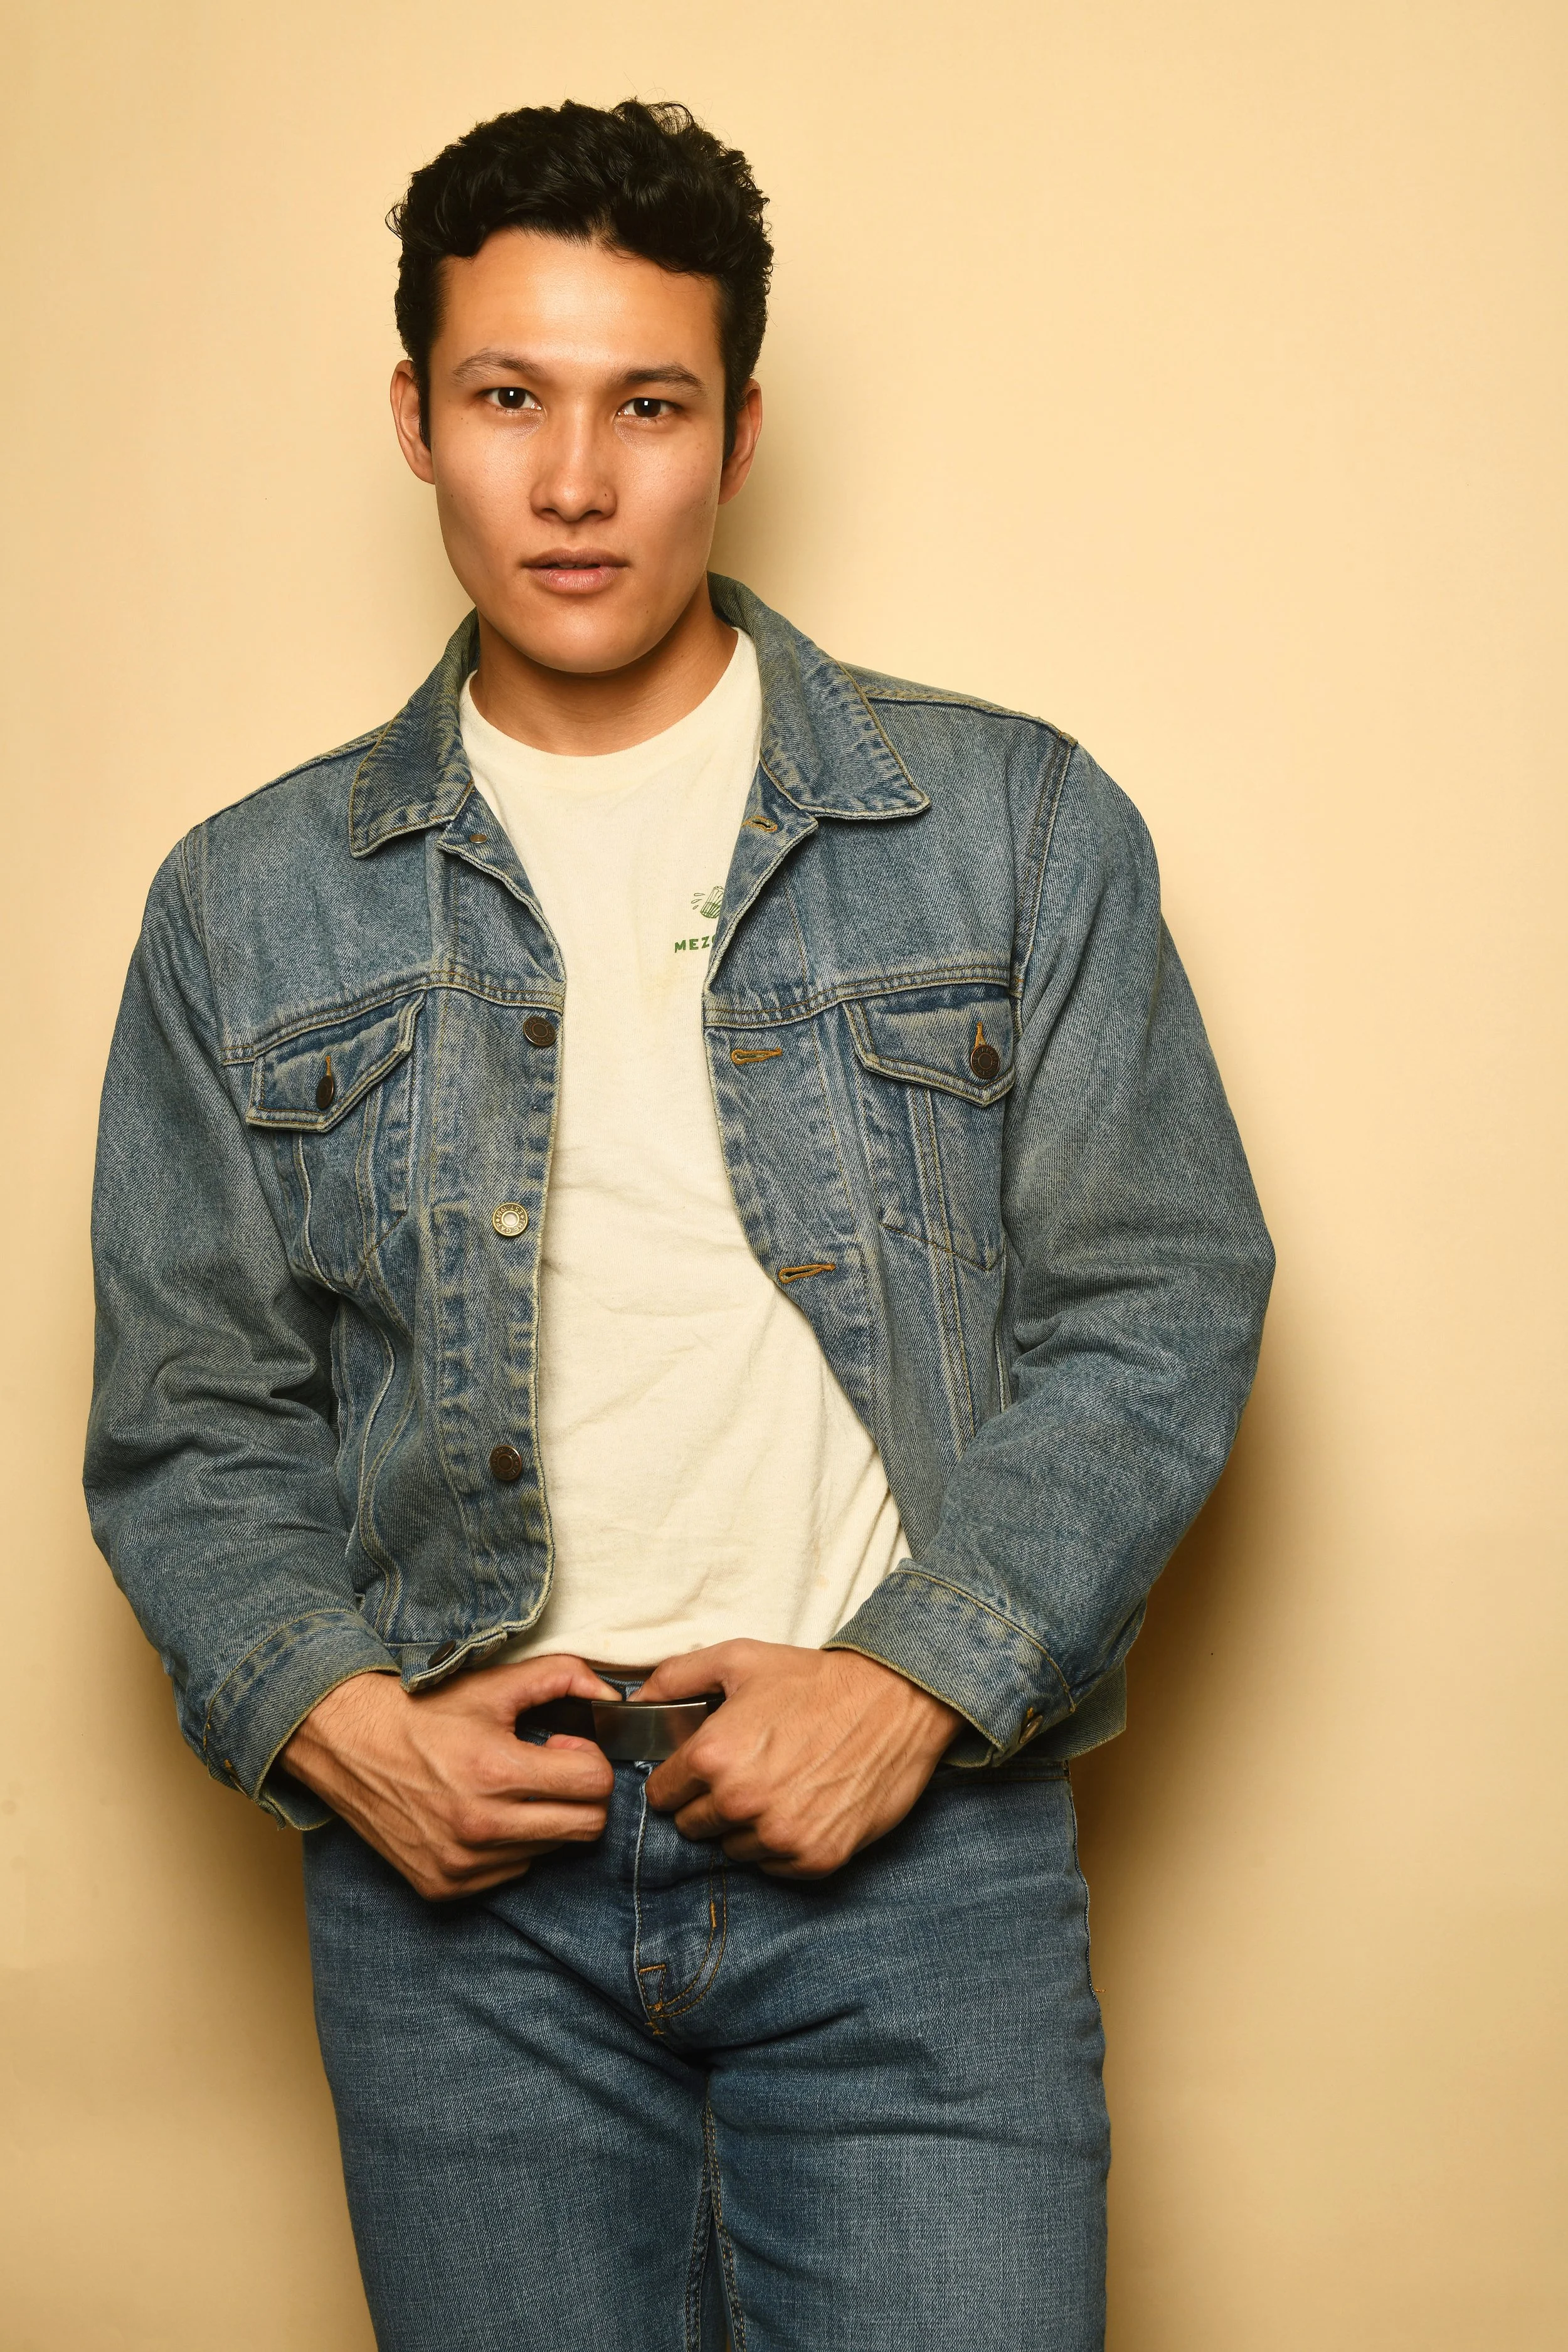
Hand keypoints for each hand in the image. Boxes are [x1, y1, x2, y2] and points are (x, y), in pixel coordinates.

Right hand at [279, 1654, 618, 1900]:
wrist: (349, 1744)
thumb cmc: (423, 1713)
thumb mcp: (495, 1684)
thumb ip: (564, 1677)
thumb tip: (613, 1697)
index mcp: (495, 1773)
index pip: (595, 1786)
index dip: (590, 1759)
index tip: (565, 1746)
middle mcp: (480, 1827)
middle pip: (585, 1827)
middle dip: (582, 1794)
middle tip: (550, 1768)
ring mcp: (461, 1865)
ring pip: (550, 1852)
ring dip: (544, 1819)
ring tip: (509, 1788)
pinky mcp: (443, 1887)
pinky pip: (510, 1872)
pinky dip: (510, 1845)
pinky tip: (483, 1813)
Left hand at [639, 1641, 961, 1878]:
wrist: (894, 1703)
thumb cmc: (814, 1680)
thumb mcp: (738, 1659)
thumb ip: (674, 1678)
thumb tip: (632, 1702)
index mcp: (713, 1757)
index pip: (662, 1795)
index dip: (678, 1779)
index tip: (700, 1769)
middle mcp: (740, 1803)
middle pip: (693, 1826)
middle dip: (709, 1802)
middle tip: (746, 1771)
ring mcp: (779, 1836)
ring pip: (732, 1850)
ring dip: (745, 1825)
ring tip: (778, 1784)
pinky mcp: (814, 1859)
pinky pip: (774, 1866)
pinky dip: (782, 1843)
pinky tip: (802, 1804)